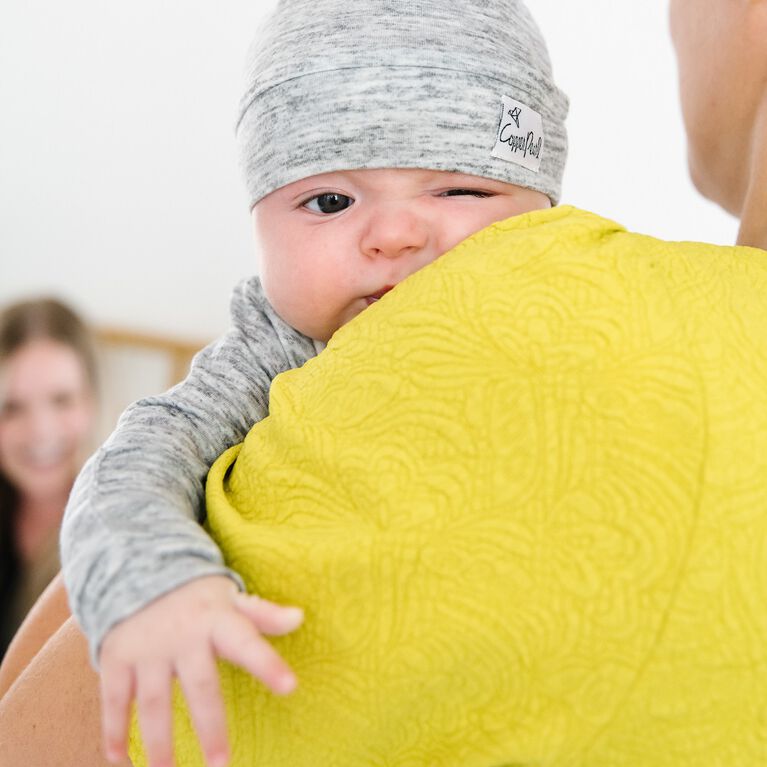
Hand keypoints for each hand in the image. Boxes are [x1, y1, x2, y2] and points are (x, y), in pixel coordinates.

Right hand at [98, 575, 302, 766]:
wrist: (139, 570)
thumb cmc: (199, 598)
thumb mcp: (231, 599)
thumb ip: (263, 614)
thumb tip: (300, 617)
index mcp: (217, 620)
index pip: (247, 642)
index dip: (267, 664)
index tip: (291, 687)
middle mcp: (183, 635)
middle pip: (200, 686)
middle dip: (210, 726)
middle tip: (221, 765)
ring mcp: (148, 648)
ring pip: (154, 701)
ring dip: (159, 741)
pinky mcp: (118, 657)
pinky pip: (115, 698)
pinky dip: (114, 730)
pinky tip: (119, 759)